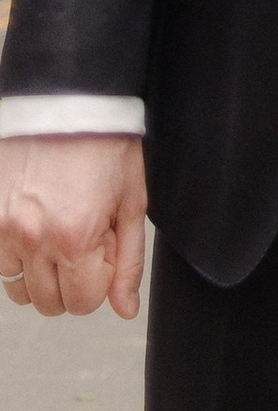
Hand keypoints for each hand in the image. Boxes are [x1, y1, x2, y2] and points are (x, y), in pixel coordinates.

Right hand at [1, 133, 147, 320]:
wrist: (69, 101)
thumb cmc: (106, 146)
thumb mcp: (131, 201)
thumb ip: (128, 262)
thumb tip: (125, 309)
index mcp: (74, 236)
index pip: (84, 302)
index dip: (100, 279)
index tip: (103, 246)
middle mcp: (33, 238)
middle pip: (50, 303)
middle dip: (72, 282)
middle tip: (82, 241)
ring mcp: (4, 229)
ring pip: (20, 290)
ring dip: (41, 273)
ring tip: (58, 233)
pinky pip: (0, 264)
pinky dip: (17, 256)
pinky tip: (36, 227)